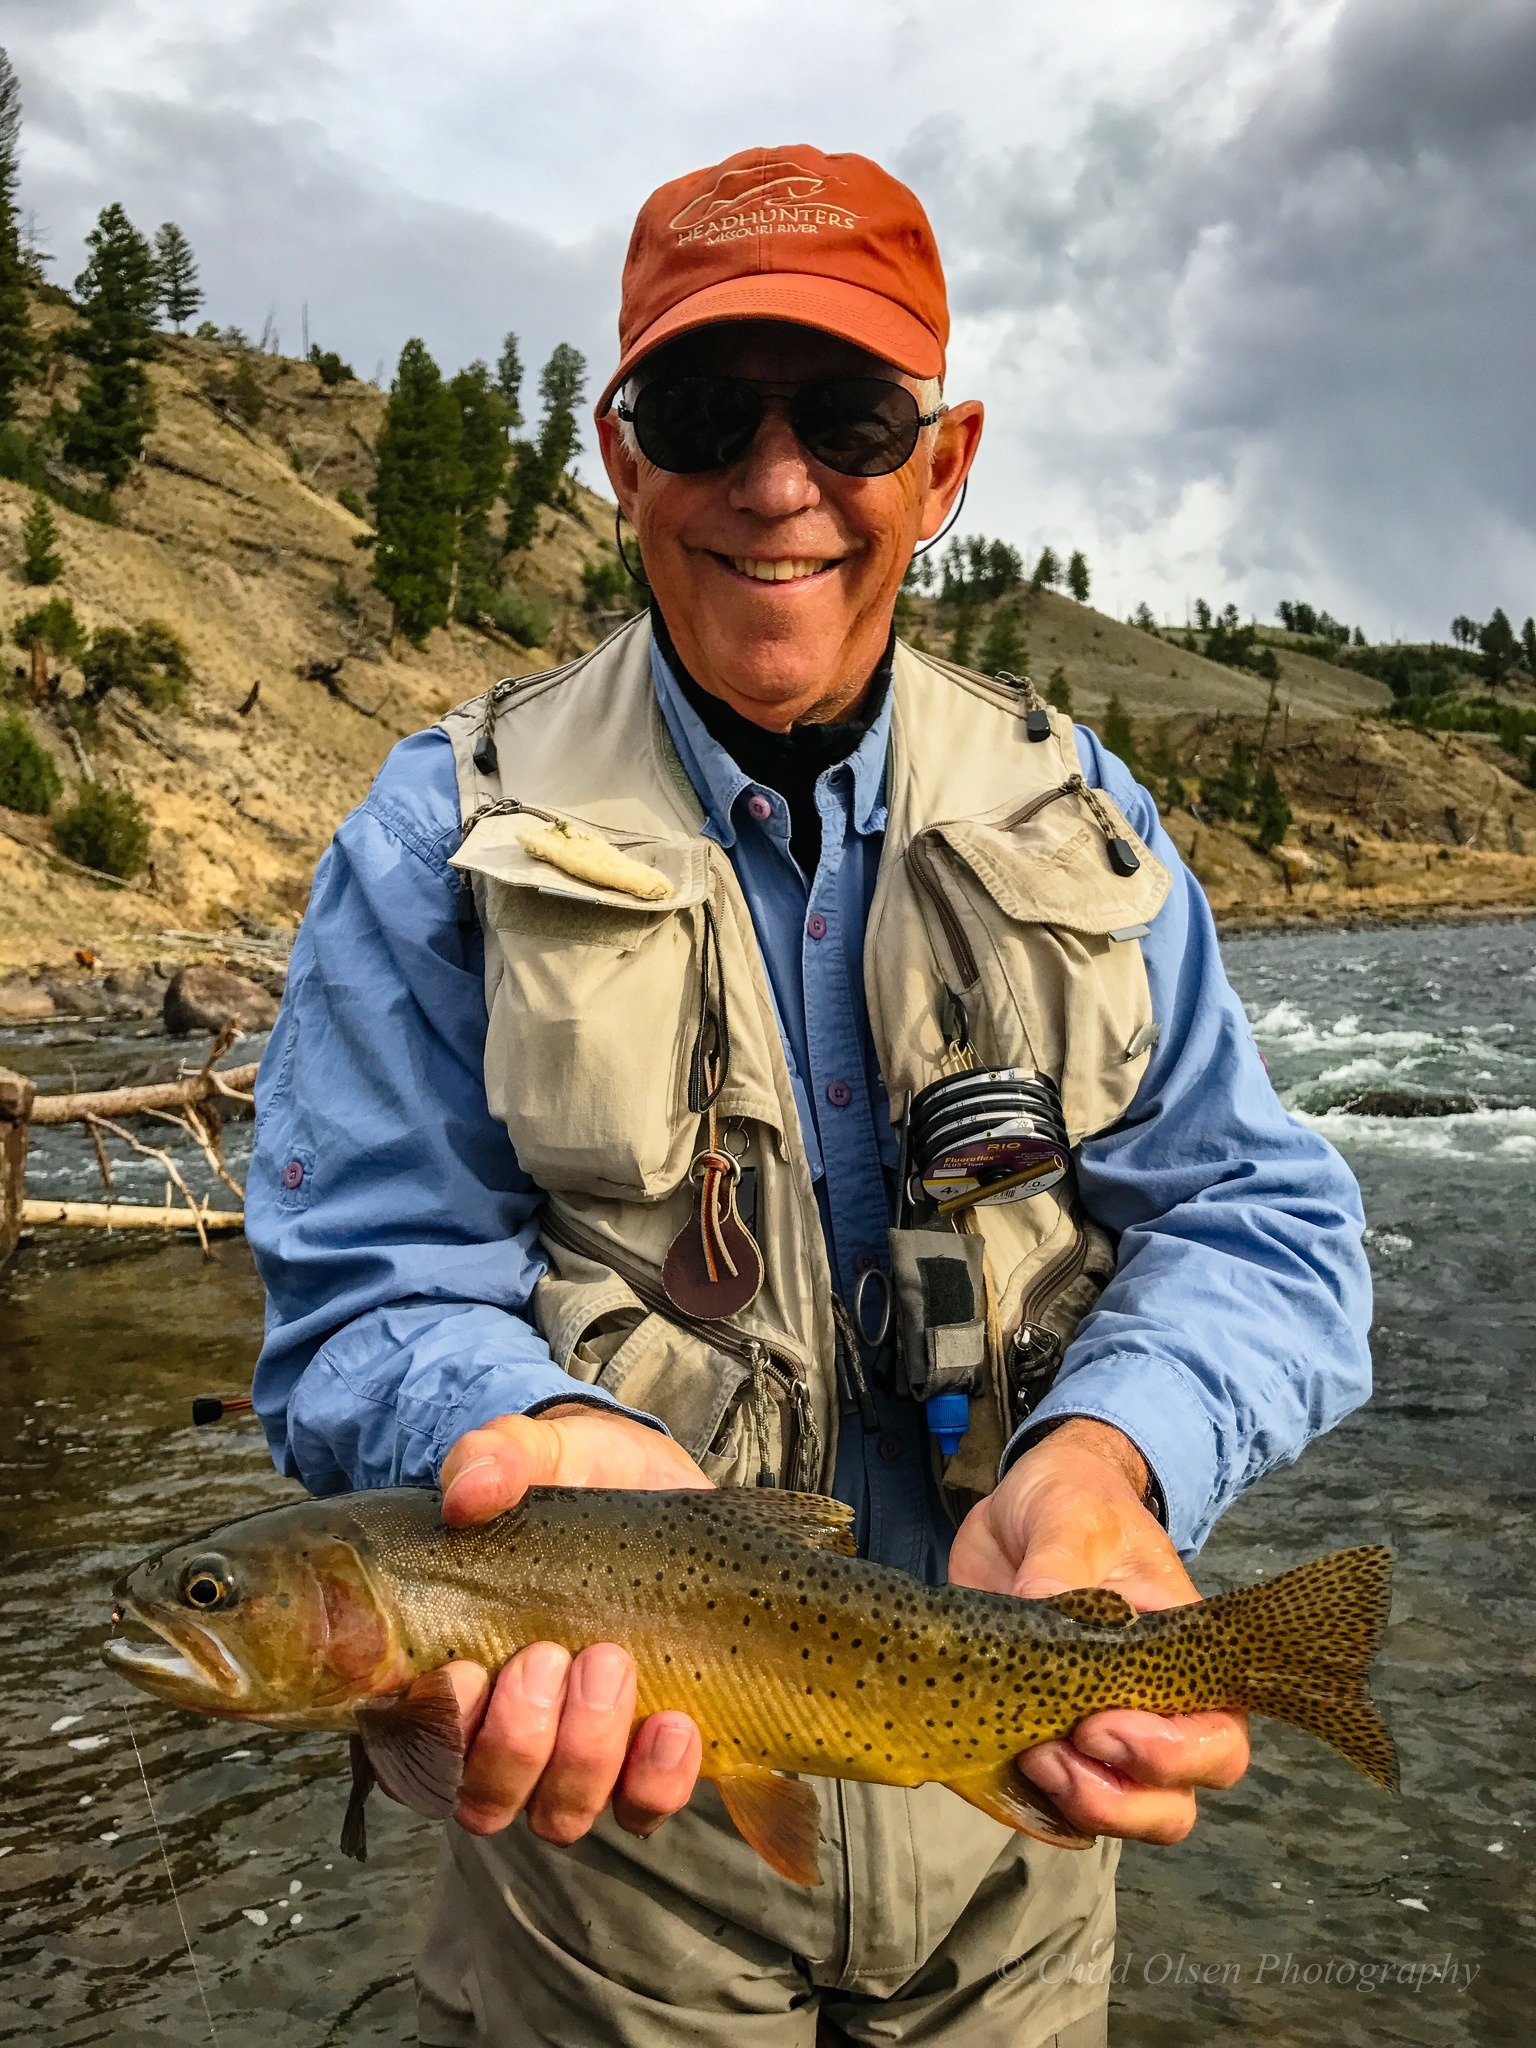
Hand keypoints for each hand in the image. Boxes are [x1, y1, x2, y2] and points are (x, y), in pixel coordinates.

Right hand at [432, 1407, 711, 1846]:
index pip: (420, 1746)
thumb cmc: (577, 1477)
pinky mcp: (651, 1752)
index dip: (441, 1731)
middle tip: (551, 1655)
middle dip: (517, 1739)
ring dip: (584, 1753)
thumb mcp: (538, 1450)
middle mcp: (509, 1731)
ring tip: (612, 1662)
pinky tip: (675, 1723)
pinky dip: (658, 1778)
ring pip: (561, 1810)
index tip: (467, 1671)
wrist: (659, 1487)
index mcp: (455, 1671)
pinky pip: (646, 1805)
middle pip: (487, 1796)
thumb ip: (494, 1457)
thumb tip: (465, 1492)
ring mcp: (581, 1751)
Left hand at [948, 1418, 1248, 1843]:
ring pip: (1117, 1818)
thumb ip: (1062, 1563)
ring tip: (1030, 1757)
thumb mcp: (1071, 1516)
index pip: (1216, 1741)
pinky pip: (1047, 1806)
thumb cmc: (1074, 1505)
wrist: (1021, 1509)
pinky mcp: (1038, 1736)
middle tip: (1057, 1752)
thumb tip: (1045, 1605)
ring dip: (1076, 1807)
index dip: (1170, 1755)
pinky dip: (1029, 1805)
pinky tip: (999, 1767)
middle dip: (1121, 1803)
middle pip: (1172, 1804)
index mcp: (1181, 1660)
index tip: (1100, 1724)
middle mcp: (1150, 1710)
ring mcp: (1093, 1732)